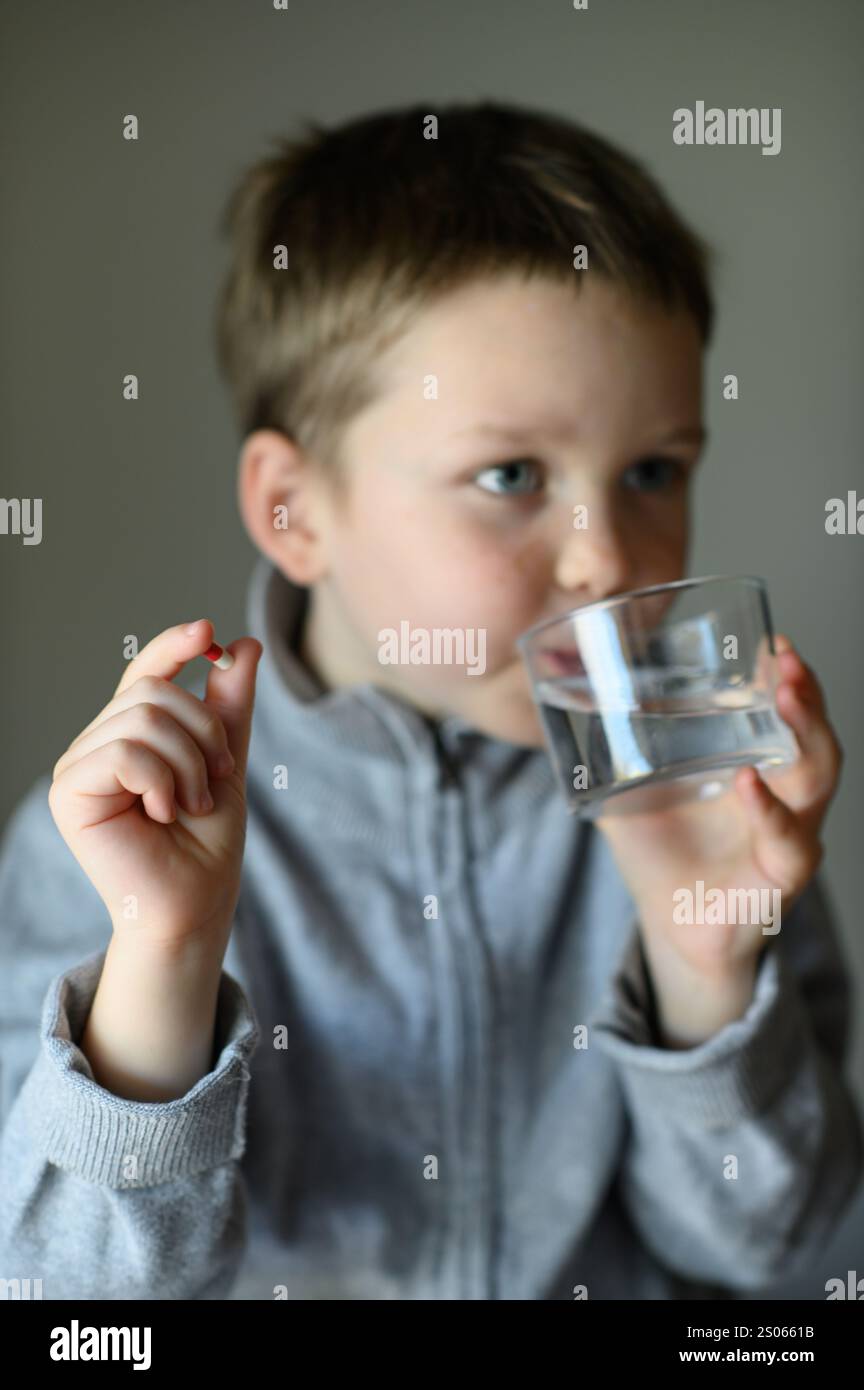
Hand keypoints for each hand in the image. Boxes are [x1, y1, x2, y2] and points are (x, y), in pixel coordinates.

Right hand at [49, 619, 262, 951]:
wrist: (197, 901)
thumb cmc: (207, 843)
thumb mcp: (225, 761)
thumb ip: (228, 707)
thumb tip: (242, 645)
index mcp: (130, 734)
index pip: (144, 671)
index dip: (172, 645)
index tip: (208, 632)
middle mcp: (97, 743)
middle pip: (151, 691)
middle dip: (202, 732)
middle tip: (214, 780)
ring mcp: (78, 765)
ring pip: (142, 718)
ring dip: (187, 763)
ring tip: (189, 805)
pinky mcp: (69, 791)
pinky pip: (125, 753)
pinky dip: (161, 780)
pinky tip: (163, 813)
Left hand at [594, 635, 842, 1035]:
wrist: (672, 931)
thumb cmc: (663, 855)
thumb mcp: (629, 794)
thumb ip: (603, 754)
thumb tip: (553, 701)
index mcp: (758, 765)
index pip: (784, 712)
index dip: (785, 676)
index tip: (771, 638)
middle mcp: (785, 795)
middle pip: (812, 734)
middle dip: (804, 692)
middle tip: (784, 657)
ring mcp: (789, 835)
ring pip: (817, 778)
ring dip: (805, 732)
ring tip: (785, 695)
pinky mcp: (779, 879)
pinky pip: (788, 842)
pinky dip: (770, 812)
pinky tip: (751, 782)